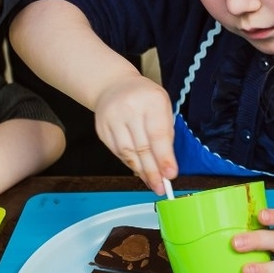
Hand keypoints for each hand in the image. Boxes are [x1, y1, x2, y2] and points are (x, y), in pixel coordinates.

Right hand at [93, 74, 177, 193]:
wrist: (114, 85)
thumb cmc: (145, 98)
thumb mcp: (163, 106)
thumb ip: (166, 132)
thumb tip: (167, 164)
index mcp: (151, 101)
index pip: (158, 134)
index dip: (164, 157)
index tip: (171, 174)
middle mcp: (130, 108)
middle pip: (142, 146)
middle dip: (153, 170)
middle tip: (162, 187)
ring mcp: (112, 118)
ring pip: (128, 152)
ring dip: (141, 171)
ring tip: (153, 184)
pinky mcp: (102, 128)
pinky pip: (117, 152)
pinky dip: (130, 164)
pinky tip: (139, 172)